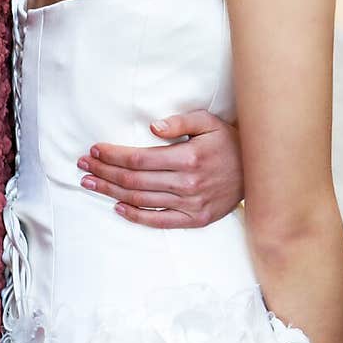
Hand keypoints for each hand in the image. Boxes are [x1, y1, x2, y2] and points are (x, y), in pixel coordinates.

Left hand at [76, 111, 244, 228]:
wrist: (258, 172)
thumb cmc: (228, 142)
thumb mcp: (209, 122)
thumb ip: (181, 121)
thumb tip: (153, 128)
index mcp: (189, 158)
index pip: (139, 159)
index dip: (112, 155)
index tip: (94, 150)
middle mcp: (187, 183)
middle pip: (134, 180)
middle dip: (104, 172)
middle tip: (83, 166)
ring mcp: (190, 204)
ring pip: (141, 200)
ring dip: (111, 192)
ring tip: (90, 184)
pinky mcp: (194, 219)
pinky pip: (158, 221)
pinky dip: (135, 216)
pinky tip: (117, 207)